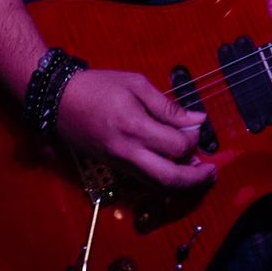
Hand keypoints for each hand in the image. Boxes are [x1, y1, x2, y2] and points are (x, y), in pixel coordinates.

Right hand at [52, 69, 215, 188]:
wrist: (59, 100)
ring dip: (182, 184)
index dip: (193, 139)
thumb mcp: (136, 84)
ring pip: (157, 186)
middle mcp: (128, 152)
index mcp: (135, 126)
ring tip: (199, 174)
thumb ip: (168, 106)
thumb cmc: (98, 86)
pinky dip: (164, 181)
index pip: (176, 145)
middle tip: (212, 171)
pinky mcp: (114, 167)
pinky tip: (175, 170)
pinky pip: (144, 182)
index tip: (198, 127)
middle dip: (196, 179)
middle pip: (169, 178)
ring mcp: (119, 163)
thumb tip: (197, 119)